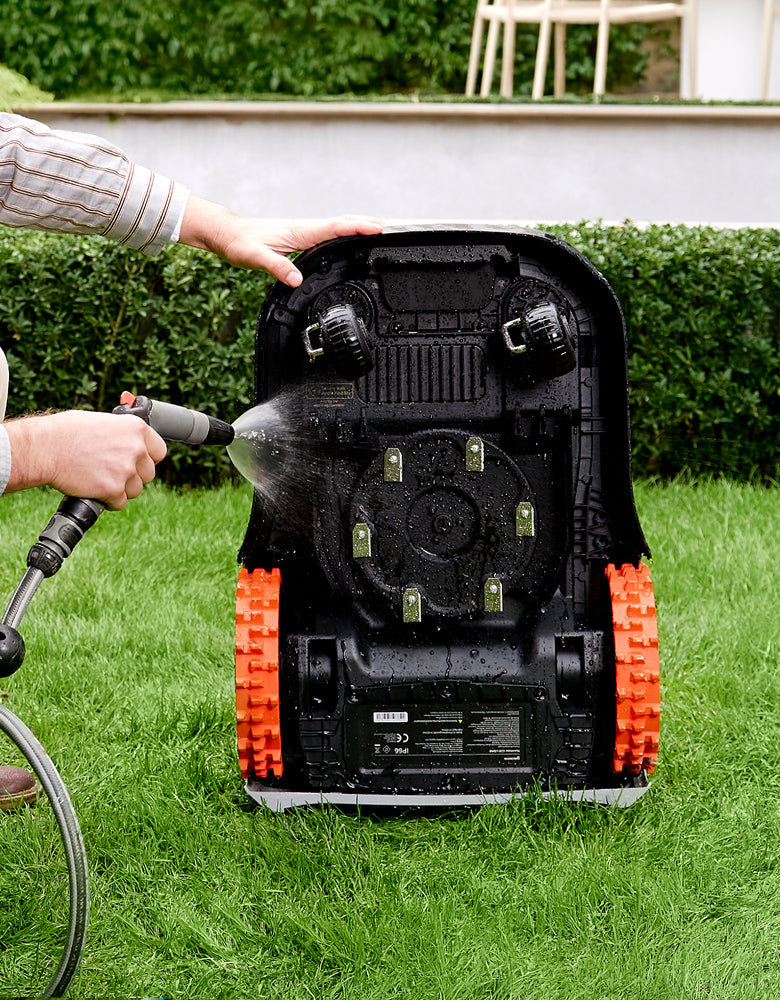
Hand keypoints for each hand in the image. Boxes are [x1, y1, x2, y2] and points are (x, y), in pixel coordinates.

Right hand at [4, 411, 166, 509]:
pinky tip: (95, 490)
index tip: (138, 463)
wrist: (46, 448)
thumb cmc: (66, 432)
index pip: (159, 451)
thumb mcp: (102, 422)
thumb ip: (121, 434)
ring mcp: (126, 470)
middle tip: (112, 472)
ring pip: (135, 491)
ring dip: (120, 490)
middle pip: (148, 474)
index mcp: (136, 428)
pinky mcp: (113, 489)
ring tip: (99, 480)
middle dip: (133, 476)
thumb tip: (129, 441)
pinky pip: (119, 503)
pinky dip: (108, 501)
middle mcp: (136, 449)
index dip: (147, 459)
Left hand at [178, 196, 382, 285]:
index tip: (376, 227)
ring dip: (355, 226)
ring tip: (375, 230)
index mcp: (298, 232)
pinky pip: (326, 233)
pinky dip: (342, 233)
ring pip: (335, 227)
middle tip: (386, 228)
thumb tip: (296, 280)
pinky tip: (347, 239)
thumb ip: (276, 267)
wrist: (227, 234)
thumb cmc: (238, 244)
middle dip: (364, 223)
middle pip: (340, 224)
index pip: (333, 228)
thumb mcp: (254, 258)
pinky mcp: (298, 237)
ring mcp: (302, 232)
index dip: (356, 227)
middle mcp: (303, 229)